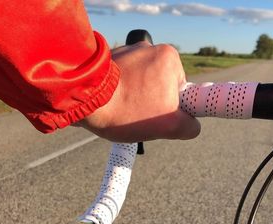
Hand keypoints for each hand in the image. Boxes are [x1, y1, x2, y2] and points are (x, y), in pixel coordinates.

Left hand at [75, 42, 200, 142]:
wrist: (81, 97)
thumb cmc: (127, 109)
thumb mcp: (168, 125)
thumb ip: (189, 127)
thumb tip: (191, 126)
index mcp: (169, 57)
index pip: (181, 89)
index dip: (173, 107)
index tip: (158, 116)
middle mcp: (149, 47)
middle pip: (161, 86)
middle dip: (153, 103)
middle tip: (139, 116)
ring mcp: (127, 50)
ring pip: (142, 83)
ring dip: (135, 98)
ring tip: (123, 110)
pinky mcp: (108, 58)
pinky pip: (123, 79)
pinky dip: (120, 92)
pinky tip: (112, 103)